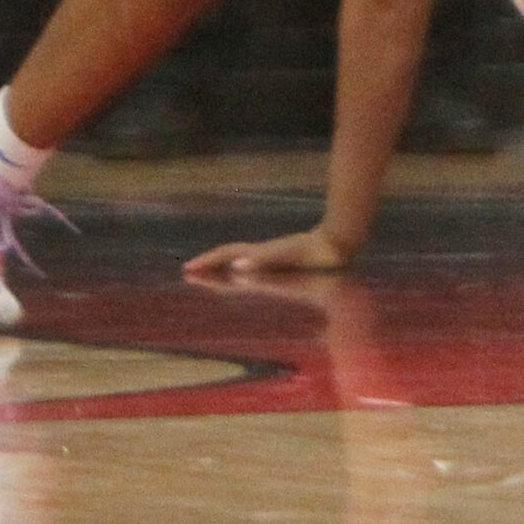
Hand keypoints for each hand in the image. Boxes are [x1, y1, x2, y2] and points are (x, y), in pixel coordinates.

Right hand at [183, 224, 354, 276]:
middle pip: (229, 259)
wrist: (336, 246)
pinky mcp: (283, 263)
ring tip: (208, 276)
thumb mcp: (285, 255)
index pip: (227, 255)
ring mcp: (271, 259)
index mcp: (259, 254)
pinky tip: (243, 277)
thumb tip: (238, 267)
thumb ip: (263, 260)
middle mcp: (262, 256)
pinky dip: (241, 273)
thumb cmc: (312, 252)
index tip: (188, 268)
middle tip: (189, 273)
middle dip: (209, 267)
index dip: (208, 262)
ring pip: (240, 263)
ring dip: (223, 270)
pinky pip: (253, 269)